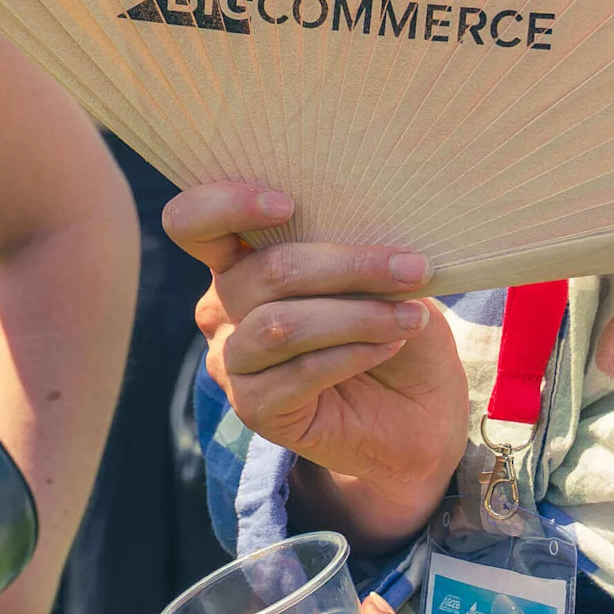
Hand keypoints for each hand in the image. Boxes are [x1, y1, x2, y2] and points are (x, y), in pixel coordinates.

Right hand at [166, 180, 464, 497]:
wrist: (420, 409)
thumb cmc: (394, 324)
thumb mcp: (378, 273)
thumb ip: (353, 244)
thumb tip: (367, 221)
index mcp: (240, 260)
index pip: (193, 223)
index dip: (225, 205)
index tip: (287, 205)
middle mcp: (224, 308)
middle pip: (265, 272)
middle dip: (348, 266)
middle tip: (411, 269)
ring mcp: (233, 362)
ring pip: (281, 326)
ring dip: (357, 316)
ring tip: (409, 316)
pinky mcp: (255, 408)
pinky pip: (299, 372)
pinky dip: (353, 353)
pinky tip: (391, 345)